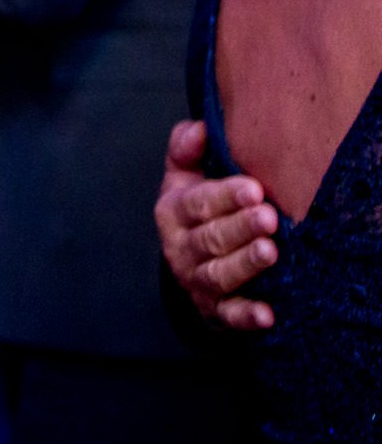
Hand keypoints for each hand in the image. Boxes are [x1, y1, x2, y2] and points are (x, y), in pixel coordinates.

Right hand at [154, 120, 278, 330]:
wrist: (192, 264)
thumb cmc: (199, 211)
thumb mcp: (185, 178)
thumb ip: (187, 149)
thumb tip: (200, 128)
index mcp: (173, 212)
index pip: (197, 203)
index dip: (224, 196)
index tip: (254, 188)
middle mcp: (181, 248)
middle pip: (209, 238)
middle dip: (239, 228)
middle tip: (268, 217)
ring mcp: (197, 281)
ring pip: (219, 275)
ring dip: (244, 264)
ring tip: (270, 251)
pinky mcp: (217, 311)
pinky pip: (230, 315)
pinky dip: (247, 316)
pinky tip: (268, 313)